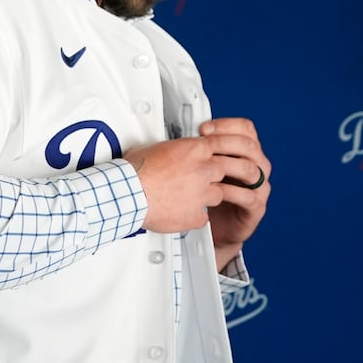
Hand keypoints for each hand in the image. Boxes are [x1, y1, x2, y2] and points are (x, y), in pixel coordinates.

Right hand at [124, 118, 268, 238]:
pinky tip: (183, 214)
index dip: (230, 151)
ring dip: (209, 196)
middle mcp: (204, 170)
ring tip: (192, 197)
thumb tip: (175, 150)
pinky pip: (203, 217)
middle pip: (230, 169)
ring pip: (219, 195)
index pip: (224, 145)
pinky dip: (195, 217)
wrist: (129, 193)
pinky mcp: (197, 214)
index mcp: (195, 149)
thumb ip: (176, 149)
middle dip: (233, 174)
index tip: (233, 155)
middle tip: (232, 178)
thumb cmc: (136, 170)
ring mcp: (203, 193)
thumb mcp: (159, 148)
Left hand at [199, 118, 270, 269]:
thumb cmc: (210, 194)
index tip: (204, 128)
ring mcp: (260, 187)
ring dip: (229, 166)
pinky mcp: (256, 207)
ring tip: (209, 167)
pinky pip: (249, 196)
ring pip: (252, 169)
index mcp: (247, 152)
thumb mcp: (206, 167)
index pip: (245, 128)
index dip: (226, 125)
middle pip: (250, 145)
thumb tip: (186, 132)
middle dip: (225, 142)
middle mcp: (258, 166)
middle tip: (205, 145)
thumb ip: (205, 150)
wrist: (216, 227)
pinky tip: (216, 191)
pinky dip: (232, 192)